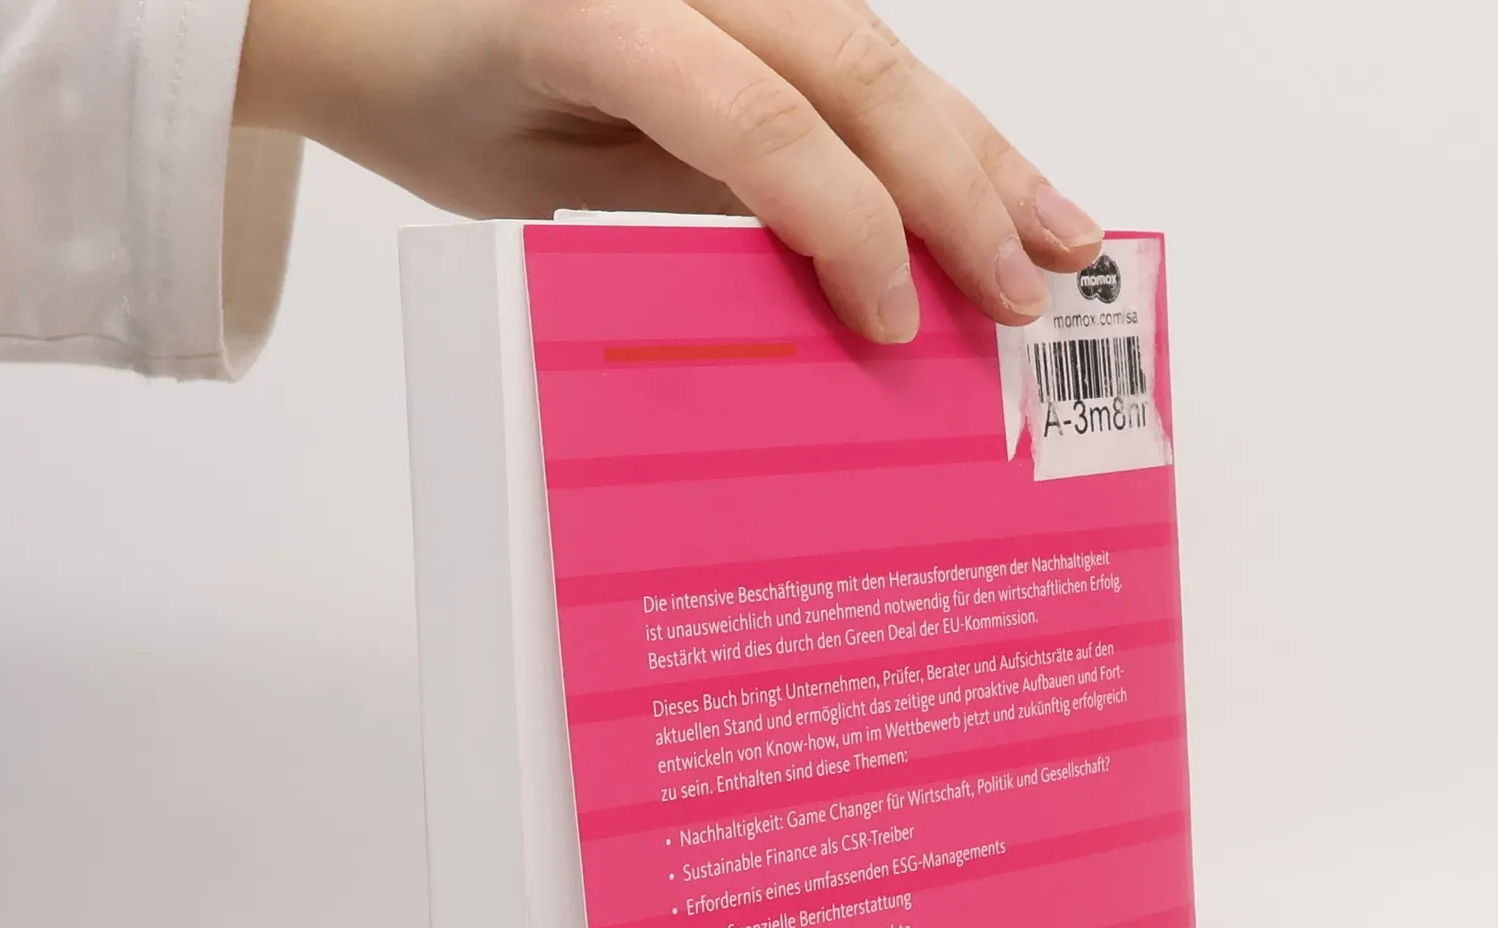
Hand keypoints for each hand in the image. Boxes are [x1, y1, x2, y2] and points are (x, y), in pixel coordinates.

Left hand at [235, 0, 1104, 343]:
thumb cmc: (432, 93)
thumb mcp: (531, 184)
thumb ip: (673, 214)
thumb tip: (812, 293)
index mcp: (595, 9)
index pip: (753, 117)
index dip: (843, 223)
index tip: (895, 326)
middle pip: (851, 66)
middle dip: (957, 188)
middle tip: (1029, 296)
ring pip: (879, 49)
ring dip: (980, 150)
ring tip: (1064, 237)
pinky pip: (858, 50)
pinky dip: (934, 123)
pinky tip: (997, 179)